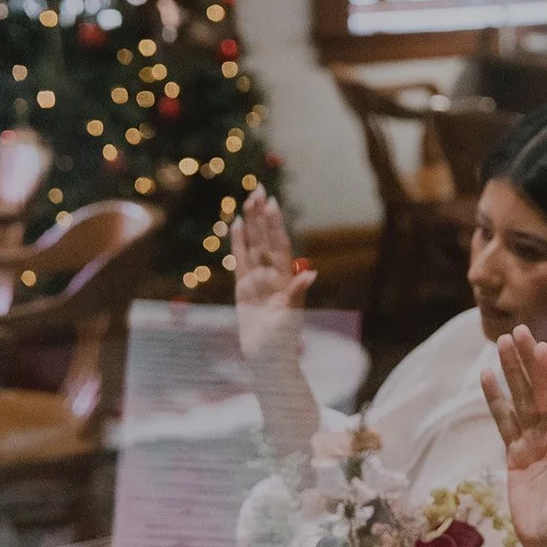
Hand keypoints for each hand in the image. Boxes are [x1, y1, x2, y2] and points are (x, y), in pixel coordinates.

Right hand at [232, 187, 314, 364]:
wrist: (267, 357)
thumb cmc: (282, 340)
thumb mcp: (291, 316)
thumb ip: (298, 293)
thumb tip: (311, 274)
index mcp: (284, 278)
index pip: (279, 244)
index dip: (275, 224)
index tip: (272, 202)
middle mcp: (271, 275)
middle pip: (264, 239)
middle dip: (262, 215)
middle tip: (258, 189)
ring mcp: (256, 280)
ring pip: (251, 245)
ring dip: (249, 224)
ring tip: (247, 200)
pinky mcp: (243, 289)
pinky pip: (239, 261)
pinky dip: (237, 244)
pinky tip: (234, 225)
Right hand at [480, 326, 546, 546]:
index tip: (542, 348)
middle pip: (538, 390)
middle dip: (528, 362)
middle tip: (517, 331)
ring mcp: (533, 442)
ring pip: (520, 400)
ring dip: (510, 373)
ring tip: (499, 344)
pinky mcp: (515, 455)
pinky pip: (503, 422)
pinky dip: (495, 400)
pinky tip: (486, 378)